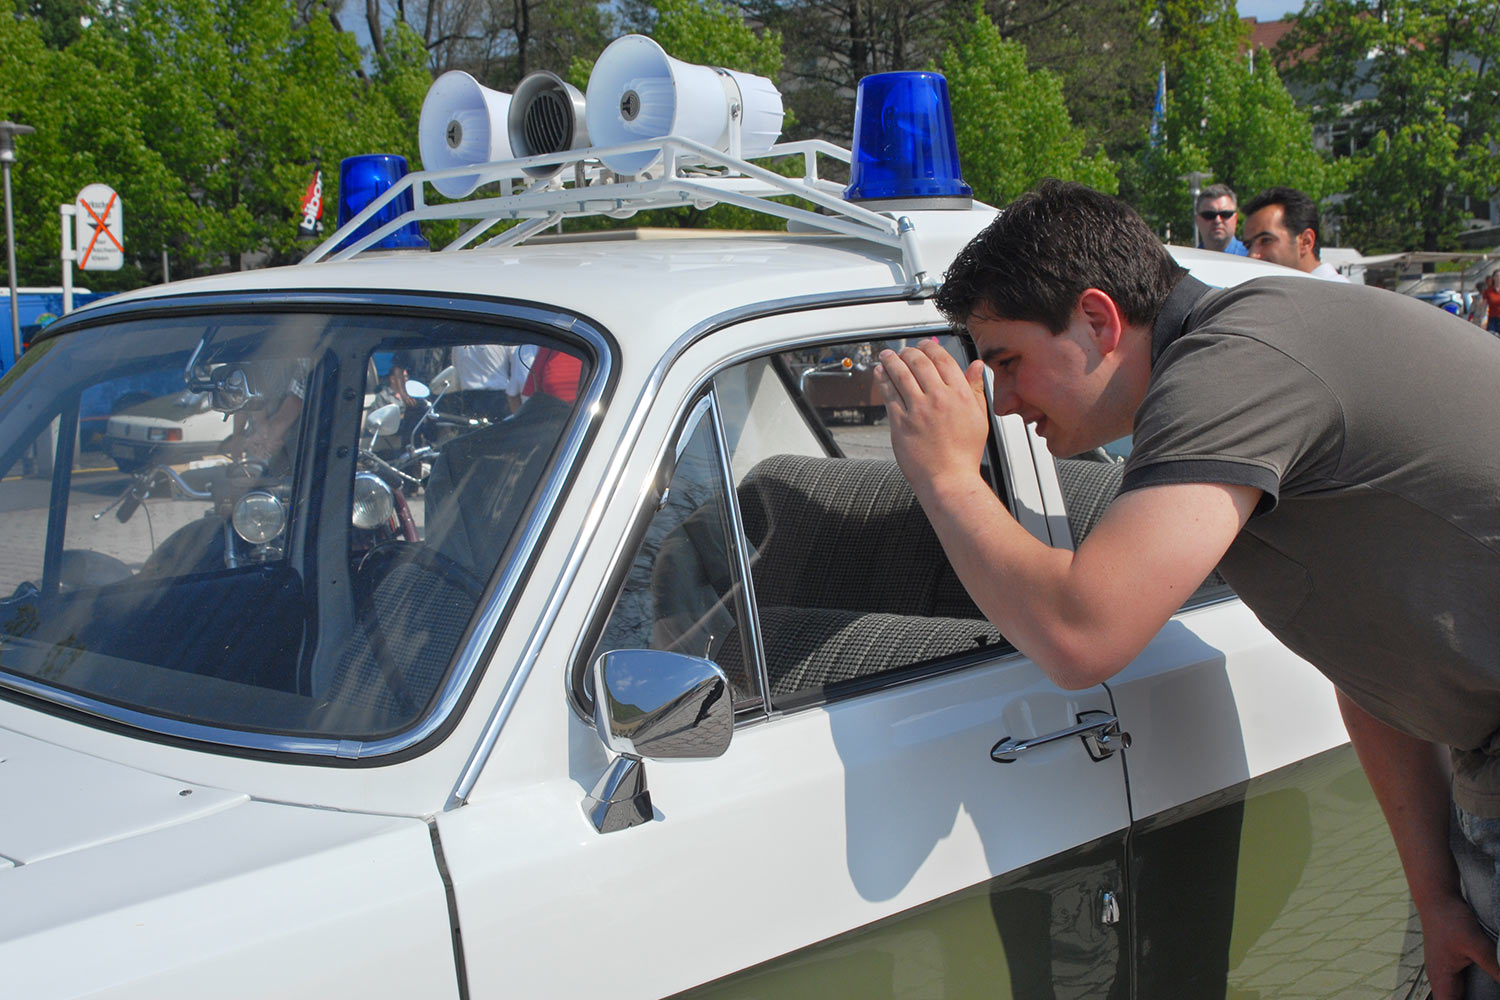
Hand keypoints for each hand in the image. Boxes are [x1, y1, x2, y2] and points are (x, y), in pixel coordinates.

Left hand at [874, 341, 989, 497]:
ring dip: (891, 360)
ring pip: (901, 374)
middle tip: (903, 351)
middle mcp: (939, 399)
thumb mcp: (979, 418)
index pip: (943, 360)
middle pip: (919, 363)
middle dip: (908, 352)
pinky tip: (880, 373)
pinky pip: (889, 394)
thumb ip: (975, 389)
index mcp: (960, 395)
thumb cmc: (964, 454)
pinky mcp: (901, 422)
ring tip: (886, 356)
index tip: (923, 346)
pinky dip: (883, 380)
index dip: (930, 348)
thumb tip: (976, 366)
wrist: (948, 480)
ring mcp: (918, 410)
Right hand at [1421, 891, 1499, 999]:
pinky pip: (1463, 987)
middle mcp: (1441, 979)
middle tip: (1492, 997)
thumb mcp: (1476, 943)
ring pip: (1460, 996)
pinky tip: (1490, 989)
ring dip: (1475, 998)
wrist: (1437, 897)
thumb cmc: (1450, 919)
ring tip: (1492, 994)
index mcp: (1441, 979)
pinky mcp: (1452, 964)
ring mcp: (1446, 972)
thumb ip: (1495, 965)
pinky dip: (1474, 992)